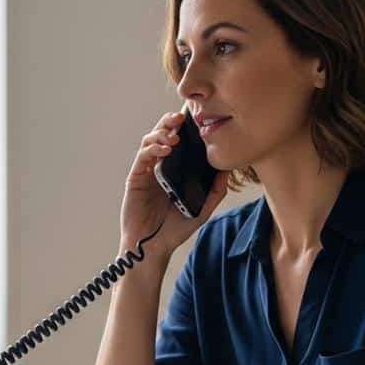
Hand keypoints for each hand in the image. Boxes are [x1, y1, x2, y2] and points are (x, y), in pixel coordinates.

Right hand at [120, 111, 230, 260]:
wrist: (154, 248)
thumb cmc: (175, 230)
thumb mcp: (202, 208)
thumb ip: (215, 190)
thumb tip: (229, 168)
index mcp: (173, 170)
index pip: (177, 142)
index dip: (184, 127)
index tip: (196, 117)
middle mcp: (158, 167)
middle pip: (162, 135)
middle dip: (169, 122)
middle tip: (182, 116)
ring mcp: (145, 172)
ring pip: (149, 142)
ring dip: (161, 133)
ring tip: (175, 136)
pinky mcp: (135, 179)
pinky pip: (142, 158)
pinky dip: (152, 149)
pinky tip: (165, 150)